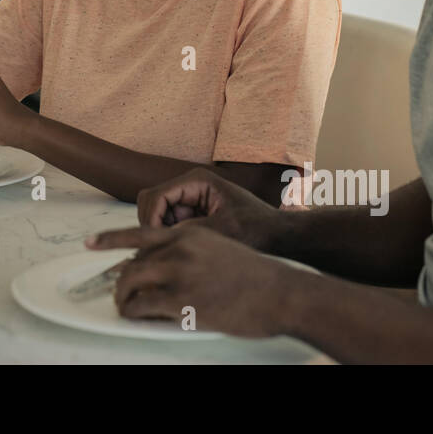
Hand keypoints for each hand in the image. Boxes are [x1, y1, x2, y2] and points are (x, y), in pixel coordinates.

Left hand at [102, 222, 297, 337]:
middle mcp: (180, 248)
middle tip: (117, 294)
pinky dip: (133, 312)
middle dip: (119, 281)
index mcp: (189, 233)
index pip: (139, 232)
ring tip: (125, 308)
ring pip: (131, 282)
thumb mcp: (221, 247)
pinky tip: (136, 316)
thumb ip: (191, 250)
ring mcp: (179, 273)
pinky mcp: (181, 300)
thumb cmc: (257, 276)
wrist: (280, 292)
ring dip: (123, 298)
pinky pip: (142, 306)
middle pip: (132, 262)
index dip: (110, 238)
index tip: (89, 242)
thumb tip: (165, 263)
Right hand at [109, 167, 282, 249]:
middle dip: (153, 225)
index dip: (151, 220)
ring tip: (177, 252)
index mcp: (197, 180)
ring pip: (157, 214)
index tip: (158, 245)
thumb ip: (187, 232)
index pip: (155, 196)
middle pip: (151, 202)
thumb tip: (156, 242)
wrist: (281, 236)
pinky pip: (169, 223)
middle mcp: (190, 185)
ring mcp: (191, 199)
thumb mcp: (222, 231)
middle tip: (163, 250)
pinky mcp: (193, 213)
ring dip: (161, 232)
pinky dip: (170, 237)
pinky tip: (184, 252)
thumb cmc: (257, 230)